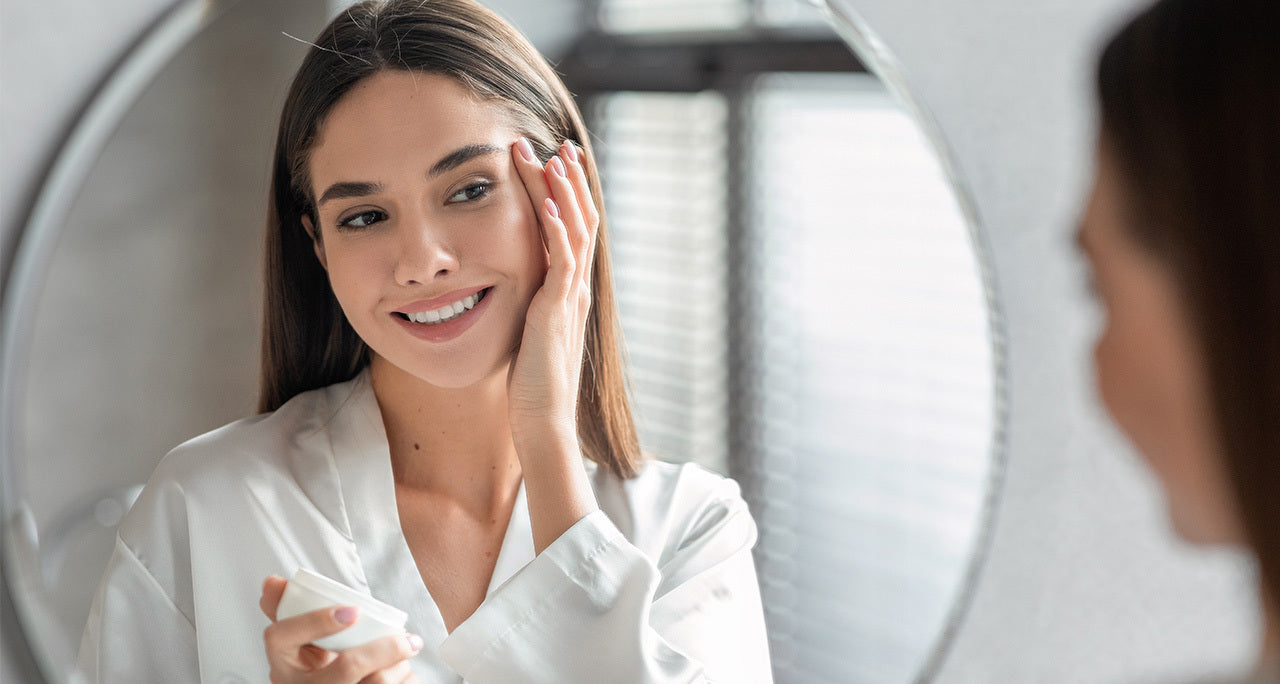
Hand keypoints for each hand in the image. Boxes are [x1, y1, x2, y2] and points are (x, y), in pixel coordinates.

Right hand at [259, 575, 421, 683]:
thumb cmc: (312, 672)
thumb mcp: (296, 646)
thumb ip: (287, 612)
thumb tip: (273, 581)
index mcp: (284, 667)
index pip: (282, 638)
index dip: (317, 620)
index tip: (353, 610)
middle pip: (348, 667)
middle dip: (385, 649)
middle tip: (408, 638)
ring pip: (378, 682)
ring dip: (400, 664)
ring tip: (405, 655)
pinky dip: (406, 679)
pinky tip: (402, 673)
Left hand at [507, 138, 597, 446]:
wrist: (543, 418)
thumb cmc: (531, 384)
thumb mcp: (528, 332)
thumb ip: (528, 307)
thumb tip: (515, 292)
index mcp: (568, 290)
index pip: (574, 230)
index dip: (568, 195)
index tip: (556, 162)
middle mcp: (574, 288)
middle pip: (580, 220)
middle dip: (567, 181)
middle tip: (556, 144)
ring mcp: (569, 298)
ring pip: (575, 232)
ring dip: (563, 193)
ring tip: (550, 158)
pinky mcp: (556, 311)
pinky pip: (562, 263)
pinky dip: (558, 232)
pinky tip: (550, 207)